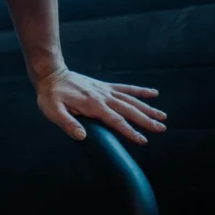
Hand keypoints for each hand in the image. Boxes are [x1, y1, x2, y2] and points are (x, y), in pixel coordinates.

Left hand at [34, 66, 166, 144]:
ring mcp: (105, 90)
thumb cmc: (51, 96)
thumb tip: (82, 137)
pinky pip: (126, 88)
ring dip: (147, 108)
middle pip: (129, 110)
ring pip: (131, 100)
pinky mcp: (105, 86)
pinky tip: (153, 93)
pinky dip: (140, 91)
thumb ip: (67, 123)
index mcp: (92, 105)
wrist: (51, 74)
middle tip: (162, 128)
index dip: (130, 132)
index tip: (143, 140)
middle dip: (146, 120)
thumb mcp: (53, 111)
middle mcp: (103, 97)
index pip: (115, 121)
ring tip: (163, 116)